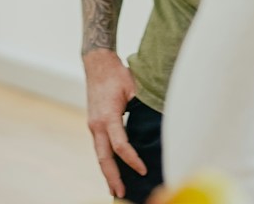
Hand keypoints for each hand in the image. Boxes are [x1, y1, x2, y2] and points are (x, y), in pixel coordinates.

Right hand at [83, 47, 143, 197]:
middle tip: (122, 192)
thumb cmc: (116, 74)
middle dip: (113, 176)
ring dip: (107, 172)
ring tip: (116, 189)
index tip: (143, 170)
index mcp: (107, 116)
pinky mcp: (94, 125)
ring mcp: (93, 125)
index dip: (131, 160)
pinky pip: (100, 148)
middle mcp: (97, 124)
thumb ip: (142, 106)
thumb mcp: (133, 87)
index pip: (120, 145)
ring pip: (99, 155)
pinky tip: (112, 171)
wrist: (96, 63)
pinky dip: (106, 161)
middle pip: (104, 157)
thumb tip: (160, 121)